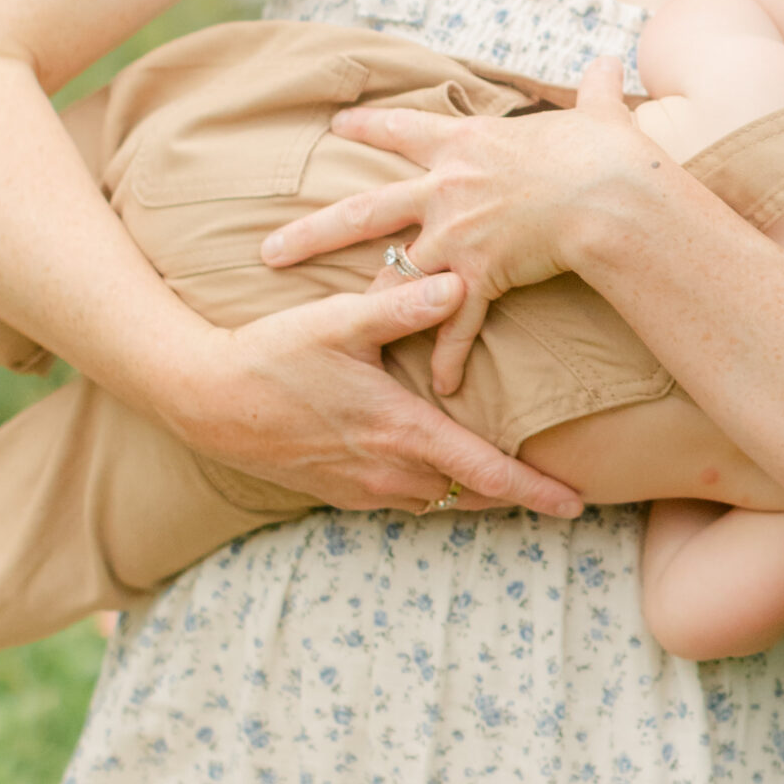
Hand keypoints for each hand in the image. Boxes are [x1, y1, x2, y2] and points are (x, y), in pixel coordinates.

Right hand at [172, 272, 582, 518]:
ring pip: (439, 501)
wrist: (205, 400)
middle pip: (472, 496)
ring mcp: (361, 488)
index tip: (578, 501)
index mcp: (400, 433)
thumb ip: (403, 304)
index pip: (486, 473)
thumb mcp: (340, 321)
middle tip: (562, 492)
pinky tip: (439, 467)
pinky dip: (434, 490)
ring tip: (511, 477)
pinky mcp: (338, 492)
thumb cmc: (273, 356)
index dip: (536, 490)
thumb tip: (461, 281)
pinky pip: (404, 501)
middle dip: (517, 496)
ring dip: (474, 493)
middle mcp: (388, 473)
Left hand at [261, 57, 652, 392]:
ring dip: (357, 301)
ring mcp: (457, 234)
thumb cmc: (603, 152)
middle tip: (267, 252)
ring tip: (325, 324)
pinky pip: (454, 322)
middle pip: (362, 211)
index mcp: (466, 142)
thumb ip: (595, 91)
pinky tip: (438, 385)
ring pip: (390, 272)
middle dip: (311, 233)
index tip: (336, 127)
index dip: (368, 127)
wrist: (608, 193)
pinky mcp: (479, 273)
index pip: (404, 128)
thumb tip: (612, 61)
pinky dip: (448, 355)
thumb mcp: (596, 114)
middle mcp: (447, 188)